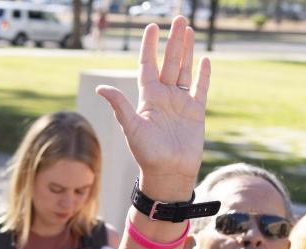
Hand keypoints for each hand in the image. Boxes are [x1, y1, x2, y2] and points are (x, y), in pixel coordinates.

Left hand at [97, 17, 208, 200]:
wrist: (168, 173)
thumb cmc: (147, 153)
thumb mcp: (131, 127)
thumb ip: (120, 105)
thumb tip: (101, 88)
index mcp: (147, 98)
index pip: (148, 65)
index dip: (150, 46)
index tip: (152, 27)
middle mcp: (163, 97)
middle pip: (169, 62)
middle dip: (173, 41)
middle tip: (178, 18)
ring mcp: (180, 103)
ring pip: (184, 70)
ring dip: (187, 50)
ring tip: (189, 30)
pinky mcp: (195, 112)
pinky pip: (200, 89)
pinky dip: (203, 75)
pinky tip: (205, 59)